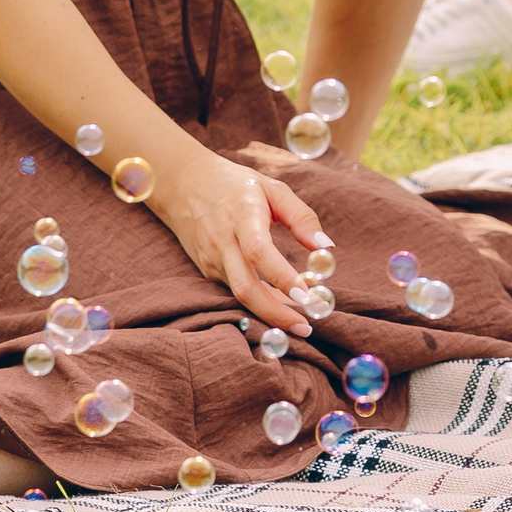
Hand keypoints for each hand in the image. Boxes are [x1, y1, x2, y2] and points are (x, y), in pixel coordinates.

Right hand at [148, 146, 332, 334]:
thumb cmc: (237, 185)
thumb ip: (302, 217)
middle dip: (276, 312)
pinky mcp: (208, 271)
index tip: (307, 295)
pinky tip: (280, 304)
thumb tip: (327, 248)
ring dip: (270, 312)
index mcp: (242, 216)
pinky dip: (259, 302)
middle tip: (306, 327)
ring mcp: (212, 260)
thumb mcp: (273, 188)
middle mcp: (223, 243)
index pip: (260, 252)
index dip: (282, 276)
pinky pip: (235, 292)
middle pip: (245, 288)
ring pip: (240, 296)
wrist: (184, 185)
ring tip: (300, 322)